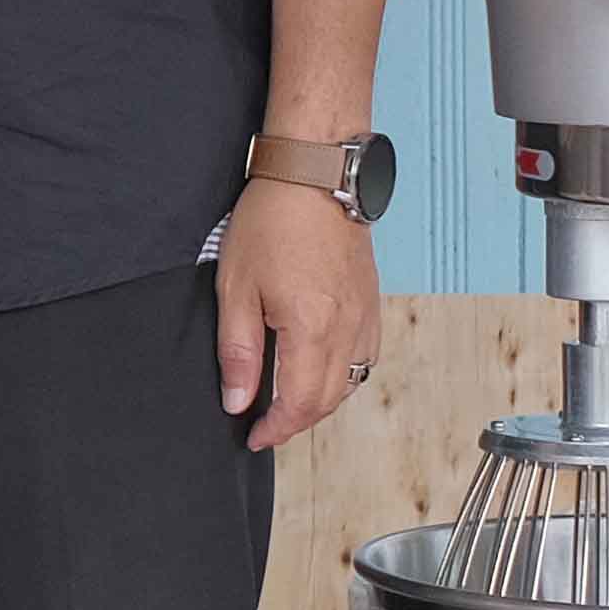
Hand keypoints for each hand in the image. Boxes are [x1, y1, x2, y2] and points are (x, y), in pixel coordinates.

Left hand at [218, 172, 381, 451]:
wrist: (315, 174)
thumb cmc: (274, 219)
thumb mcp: (236, 287)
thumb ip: (238, 351)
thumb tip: (237, 400)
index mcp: (312, 328)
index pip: (299, 404)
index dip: (275, 429)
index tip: (254, 436)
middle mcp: (348, 328)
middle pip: (328, 400)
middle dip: (296, 421)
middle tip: (265, 425)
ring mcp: (365, 315)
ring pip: (351, 382)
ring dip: (320, 401)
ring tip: (288, 401)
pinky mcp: (372, 302)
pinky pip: (365, 356)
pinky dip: (343, 375)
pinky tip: (320, 367)